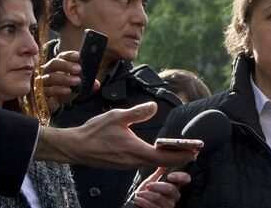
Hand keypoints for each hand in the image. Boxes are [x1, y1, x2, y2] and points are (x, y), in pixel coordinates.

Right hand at [35, 102, 196, 168]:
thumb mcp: (118, 117)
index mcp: (135, 151)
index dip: (181, 154)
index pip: (164, 156)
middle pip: (162, 163)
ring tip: (180, 150)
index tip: (195, 151)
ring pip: (154, 164)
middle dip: (179, 157)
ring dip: (168, 158)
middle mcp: (134, 161)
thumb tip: (154, 107)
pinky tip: (160, 152)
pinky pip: (145, 163)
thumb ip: (138, 112)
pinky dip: (156, 159)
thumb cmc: (94, 132)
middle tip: (193, 152)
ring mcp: (129, 164)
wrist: (76, 147)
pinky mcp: (124, 164)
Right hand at [37, 51, 97, 112]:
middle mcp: (47, 70)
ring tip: (77, 81)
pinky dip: (58, 90)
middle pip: (54, 64)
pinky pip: (48, 90)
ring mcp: (43, 81)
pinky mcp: (41, 92)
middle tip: (78, 69)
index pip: (61, 56)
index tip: (78, 56)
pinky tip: (67, 90)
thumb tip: (96, 85)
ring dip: (65, 78)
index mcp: (57, 65)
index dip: (69, 55)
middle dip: (66, 65)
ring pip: (51, 77)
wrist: (52, 102)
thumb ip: (86, 83)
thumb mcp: (76, 85)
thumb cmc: (64, 88)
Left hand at [133, 167, 190, 207]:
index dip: (180, 177)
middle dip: (159, 187)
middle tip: (148, 185)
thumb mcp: (151, 180)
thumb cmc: (146, 191)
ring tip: (139, 193)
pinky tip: (138, 199)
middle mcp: (174, 196)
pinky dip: (145, 203)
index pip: (185, 179)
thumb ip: (159, 172)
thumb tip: (163, 159)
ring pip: (162, 200)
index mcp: (174, 185)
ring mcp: (169, 205)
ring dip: (149, 196)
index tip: (170, 176)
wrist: (138, 203)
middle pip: (172, 190)